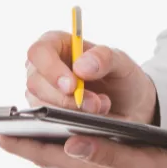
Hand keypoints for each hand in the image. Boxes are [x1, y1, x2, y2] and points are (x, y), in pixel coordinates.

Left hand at [0, 134, 166, 167]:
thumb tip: (69, 143)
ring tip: (23, 138)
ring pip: (65, 161)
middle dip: (24, 147)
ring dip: (42, 149)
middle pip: (51, 160)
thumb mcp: (145, 160)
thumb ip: (108, 153)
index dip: (22, 146)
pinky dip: (65, 151)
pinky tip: (67, 145)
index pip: (50, 156)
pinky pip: (83, 161)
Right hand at [25, 31, 156, 123]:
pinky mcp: (46, 115)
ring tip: (100, 108)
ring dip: (71, 111)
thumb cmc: (121, 77)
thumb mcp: (121, 62)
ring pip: (41, 105)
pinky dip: (71, 123)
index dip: (51, 69)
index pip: (40, 52)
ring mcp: (42, 93)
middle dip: (66, 98)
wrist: (130, 106)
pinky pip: (49, 122)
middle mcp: (43, 68)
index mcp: (56, 44)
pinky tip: (91, 119)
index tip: (72, 86)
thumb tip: (81, 66)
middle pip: (36, 82)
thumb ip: (105, 58)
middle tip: (95, 104)